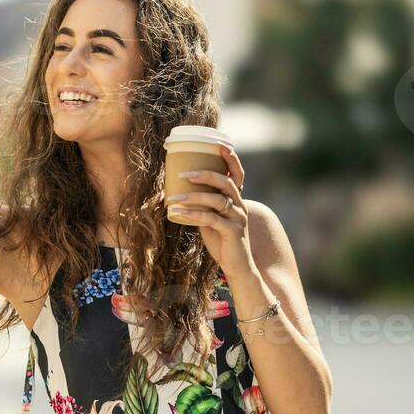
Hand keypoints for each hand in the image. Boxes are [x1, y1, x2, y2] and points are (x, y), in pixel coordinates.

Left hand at [163, 145, 254, 277]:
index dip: (231, 160)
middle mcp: (240, 206)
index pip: (237, 175)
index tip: (220, 146)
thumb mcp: (211, 221)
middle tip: (183, 175)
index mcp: (236, 200)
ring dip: (192, 197)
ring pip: (216, 200)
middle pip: (225, 183)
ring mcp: (238, 218)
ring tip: (173, 198)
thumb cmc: (223, 242)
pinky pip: (211, 219)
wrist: (238, 266)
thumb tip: (181, 195)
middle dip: (204, 175)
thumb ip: (203, 208)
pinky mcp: (233, 232)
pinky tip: (179, 213)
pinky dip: (193, 214)